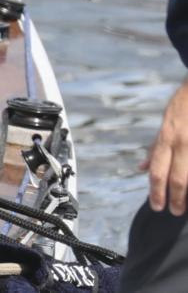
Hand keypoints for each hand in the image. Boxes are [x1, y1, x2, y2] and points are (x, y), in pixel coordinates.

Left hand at [142, 76, 187, 215]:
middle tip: (175, 212)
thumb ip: (155, 149)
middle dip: (175, 199)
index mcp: (167, 139)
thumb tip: (140, 169)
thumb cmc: (183, 110)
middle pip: (177, 178)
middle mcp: (182, 143)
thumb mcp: (165, 127)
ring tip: (187, 206)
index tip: (157, 207)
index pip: (157, 170)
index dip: (155, 191)